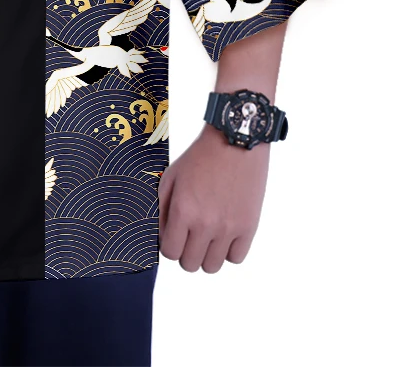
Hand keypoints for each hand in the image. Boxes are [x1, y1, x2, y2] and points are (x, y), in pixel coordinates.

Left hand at [159, 123, 269, 272]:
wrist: (235, 142)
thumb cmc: (200, 157)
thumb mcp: (171, 177)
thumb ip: (162, 208)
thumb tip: (160, 234)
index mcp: (183, 210)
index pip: (170, 252)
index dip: (169, 245)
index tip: (173, 235)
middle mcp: (205, 224)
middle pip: (190, 264)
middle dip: (185, 252)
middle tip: (189, 235)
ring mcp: (229, 228)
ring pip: (212, 266)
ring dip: (206, 254)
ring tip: (207, 235)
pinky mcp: (249, 228)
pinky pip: (236, 259)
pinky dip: (228, 251)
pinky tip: (224, 234)